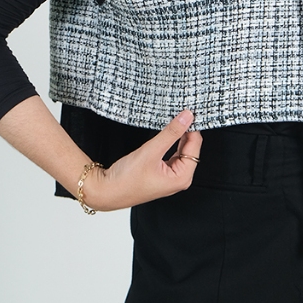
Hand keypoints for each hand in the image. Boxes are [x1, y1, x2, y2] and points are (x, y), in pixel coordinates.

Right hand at [83, 109, 202, 210]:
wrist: (107, 191)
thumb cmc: (127, 179)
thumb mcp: (151, 151)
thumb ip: (171, 133)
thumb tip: (187, 117)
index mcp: (182, 177)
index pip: (195, 146)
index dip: (192, 128)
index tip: (188, 112)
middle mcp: (180, 179)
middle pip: (190, 149)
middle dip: (186, 131)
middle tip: (180, 112)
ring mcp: (171, 177)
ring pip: (181, 151)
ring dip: (178, 136)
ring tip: (174, 120)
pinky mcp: (161, 174)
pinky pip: (172, 154)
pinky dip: (170, 143)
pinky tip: (167, 134)